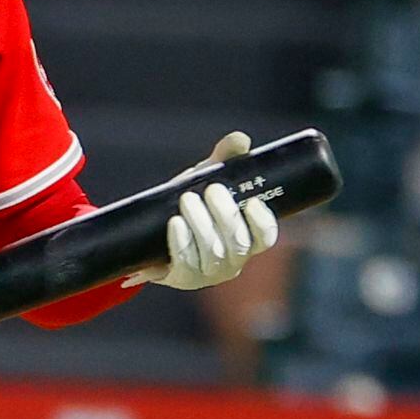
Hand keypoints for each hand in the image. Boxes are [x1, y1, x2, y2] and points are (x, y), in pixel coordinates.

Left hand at [143, 133, 280, 291]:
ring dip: (201, 225)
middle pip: (238, 243)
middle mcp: (233, 260)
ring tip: (187, 199)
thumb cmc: (191, 205)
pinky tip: (175, 223)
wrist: (153, 232)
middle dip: (225, 215)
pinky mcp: (183, 278)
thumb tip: (240, 140)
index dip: (263, 222)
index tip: (253, 201)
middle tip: (211, 190)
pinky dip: (181, 241)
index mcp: (248, 238)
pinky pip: (185, 263)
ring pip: (213, 253)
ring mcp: (209, 272)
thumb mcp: (208, 180)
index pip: (266, 236)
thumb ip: (225, 159)